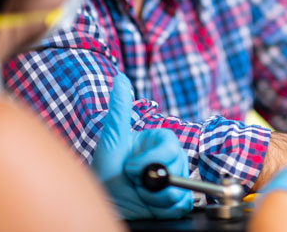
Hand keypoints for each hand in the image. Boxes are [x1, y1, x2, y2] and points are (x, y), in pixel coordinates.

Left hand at [91, 74, 192, 219]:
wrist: (104, 205)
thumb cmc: (104, 173)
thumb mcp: (111, 140)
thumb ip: (120, 109)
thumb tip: (120, 78)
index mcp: (158, 142)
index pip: (171, 146)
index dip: (152, 160)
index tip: (131, 168)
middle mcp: (169, 159)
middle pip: (180, 167)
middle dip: (153, 182)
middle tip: (133, 183)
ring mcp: (174, 180)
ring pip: (181, 189)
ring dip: (156, 198)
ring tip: (139, 194)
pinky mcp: (175, 202)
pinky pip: (182, 205)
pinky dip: (164, 209)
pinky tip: (148, 205)